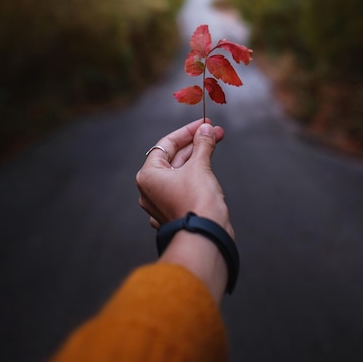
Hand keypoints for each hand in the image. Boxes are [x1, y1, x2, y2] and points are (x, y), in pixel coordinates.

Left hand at [136, 119, 232, 237]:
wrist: (206, 237)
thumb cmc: (197, 203)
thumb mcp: (200, 166)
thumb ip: (202, 144)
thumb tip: (206, 130)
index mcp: (148, 176)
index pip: (166, 144)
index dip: (187, 131)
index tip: (204, 123)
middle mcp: (150, 190)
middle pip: (173, 158)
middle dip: (195, 143)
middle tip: (214, 132)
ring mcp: (162, 203)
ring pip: (180, 172)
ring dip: (197, 157)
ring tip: (214, 142)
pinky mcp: (175, 212)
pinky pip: (184, 187)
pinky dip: (197, 174)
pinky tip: (208, 165)